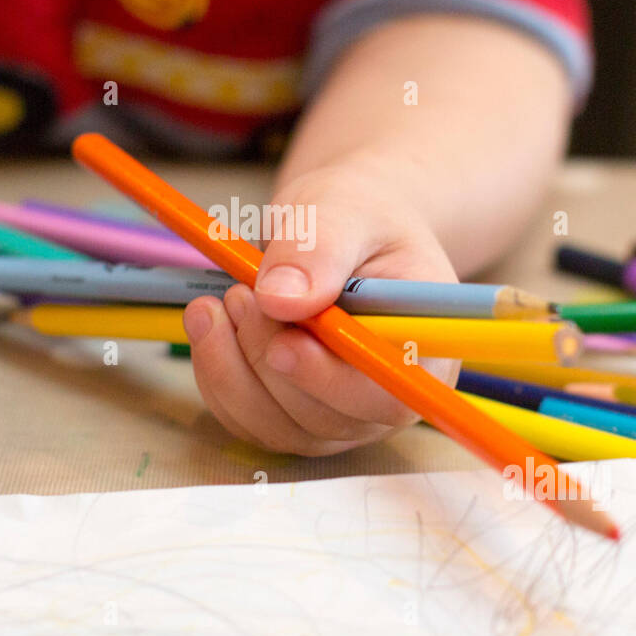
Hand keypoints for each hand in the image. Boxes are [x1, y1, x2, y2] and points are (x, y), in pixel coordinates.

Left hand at [182, 163, 459, 455]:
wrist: (338, 227)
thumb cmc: (357, 216)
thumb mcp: (343, 211)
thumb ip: (320, 248)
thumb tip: (281, 299)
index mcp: (425, 352)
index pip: (390, 395)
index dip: (333, 382)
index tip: (283, 343)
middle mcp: (385, 396)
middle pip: (325, 417)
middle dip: (267, 358)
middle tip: (240, 292)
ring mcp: (337, 415)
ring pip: (276, 425)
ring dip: (232, 367)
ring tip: (221, 299)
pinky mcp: (292, 416)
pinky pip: (244, 418)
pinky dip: (216, 374)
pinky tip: (209, 325)